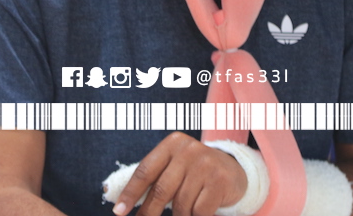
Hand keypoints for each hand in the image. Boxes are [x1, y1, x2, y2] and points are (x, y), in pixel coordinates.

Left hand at [112, 132, 246, 215]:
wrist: (234, 171)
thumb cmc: (195, 173)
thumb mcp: (175, 167)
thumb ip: (154, 179)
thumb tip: (124, 203)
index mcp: (172, 143)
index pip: (145, 170)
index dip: (130, 193)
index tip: (119, 211)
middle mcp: (188, 149)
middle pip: (161, 190)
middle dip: (149, 212)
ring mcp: (205, 164)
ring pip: (181, 204)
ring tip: (186, 212)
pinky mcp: (219, 181)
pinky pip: (199, 211)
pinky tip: (200, 213)